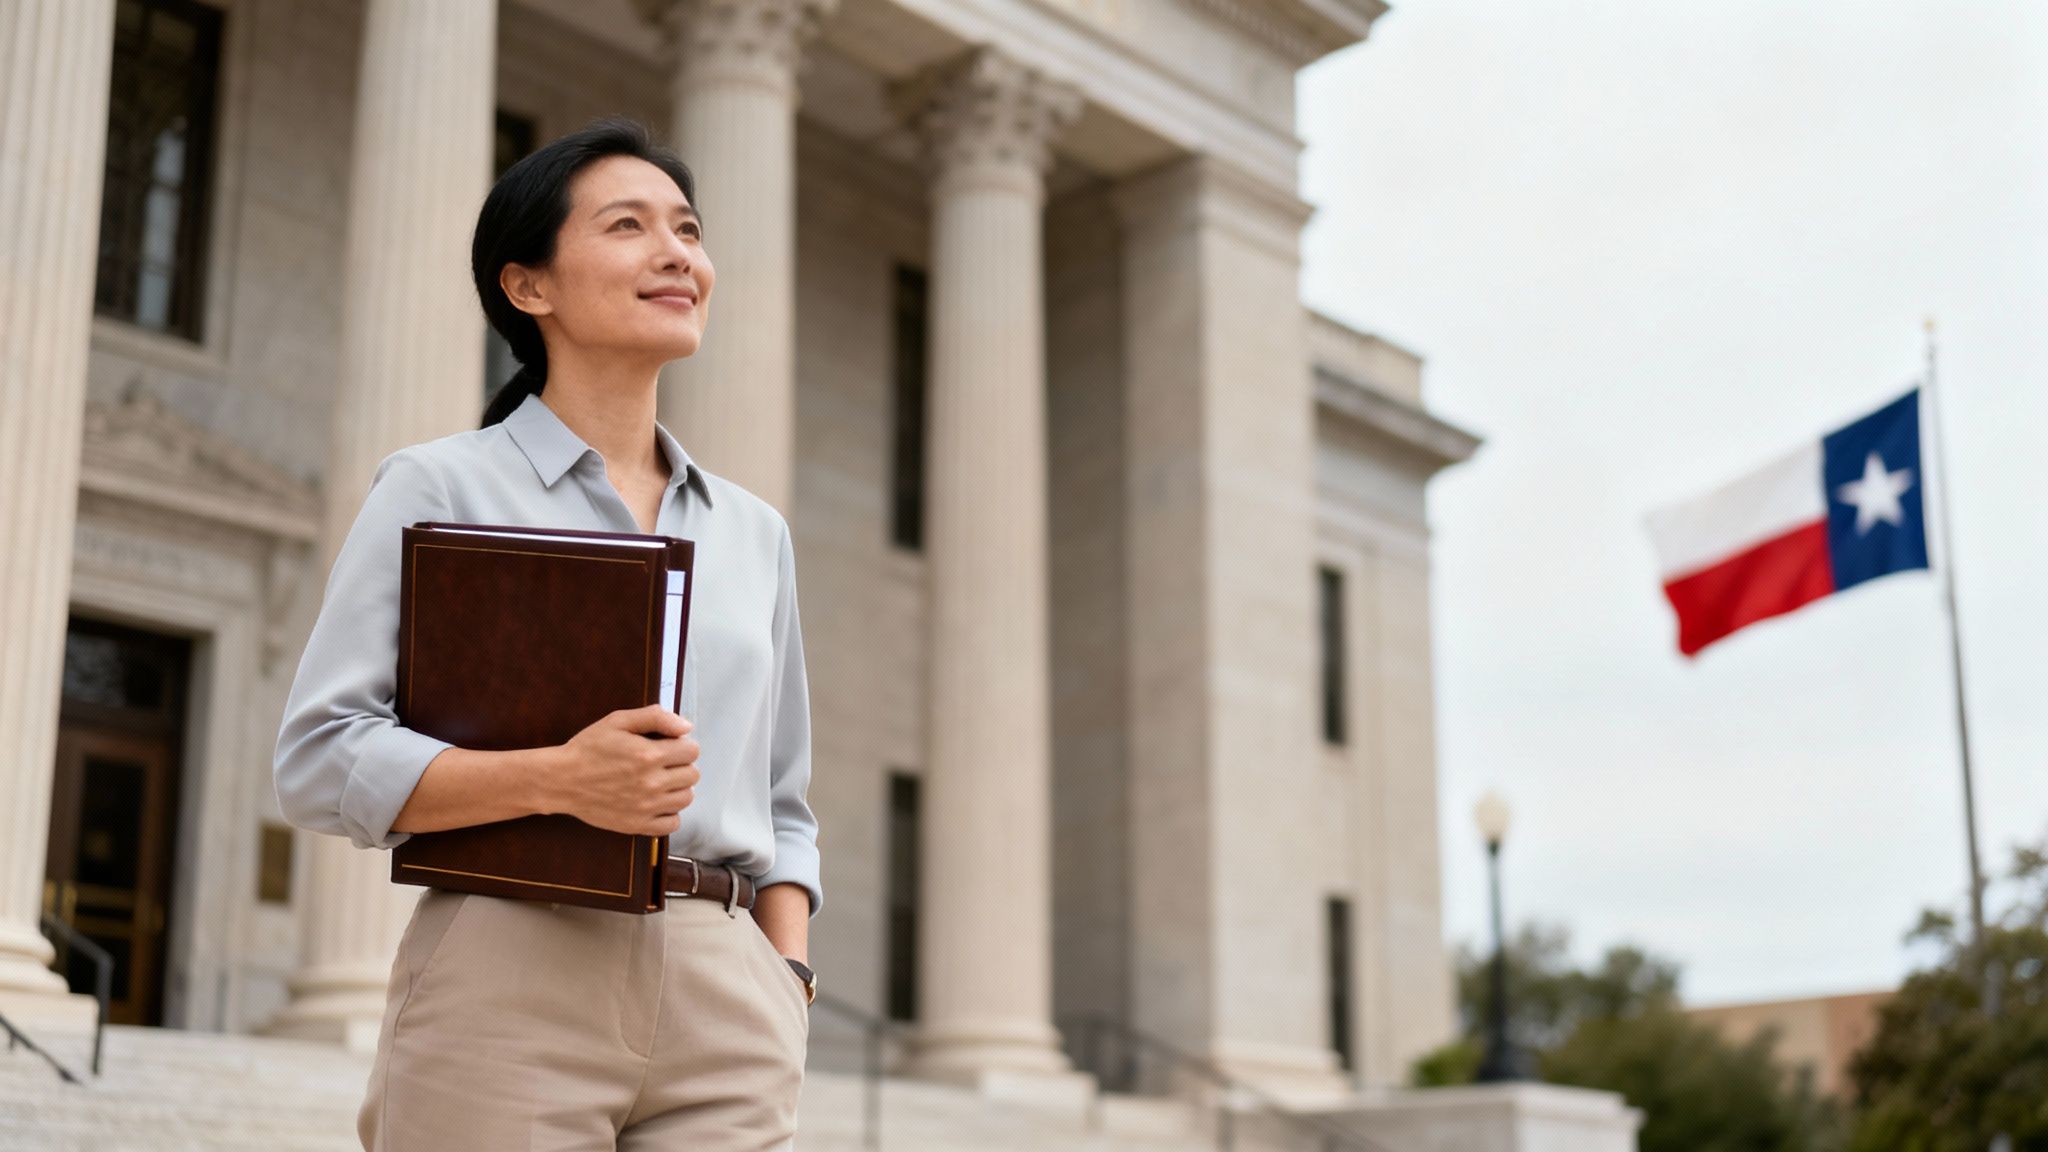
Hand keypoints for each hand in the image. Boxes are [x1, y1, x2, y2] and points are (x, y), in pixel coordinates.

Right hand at [549, 705, 700, 835]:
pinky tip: (656, 802)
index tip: (667, 746)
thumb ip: (656, 718)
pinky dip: (669, 813)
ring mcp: (646, 807)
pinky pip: (672, 824)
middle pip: (692, 775)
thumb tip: (686, 728)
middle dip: (681, 765)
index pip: (692, 751)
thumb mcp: (618, 721)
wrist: (562, 780)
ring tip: (659, 781)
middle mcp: (651, 783)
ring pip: (686, 798)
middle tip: (662, 763)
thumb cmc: (588, 748)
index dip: (681, 745)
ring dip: (678, 788)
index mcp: (649, 755)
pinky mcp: (638, 825)